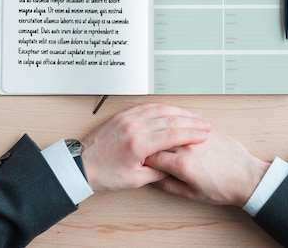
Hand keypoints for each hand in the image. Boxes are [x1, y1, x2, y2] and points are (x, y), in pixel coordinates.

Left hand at [81, 104, 211, 191]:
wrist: (81, 166)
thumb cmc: (105, 174)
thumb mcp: (135, 180)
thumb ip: (157, 171)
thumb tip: (172, 165)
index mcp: (139, 144)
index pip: (173, 134)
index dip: (192, 133)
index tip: (205, 133)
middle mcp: (134, 127)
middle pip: (170, 119)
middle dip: (191, 121)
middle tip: (205, 123)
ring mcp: (127, 118)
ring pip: (160, 109)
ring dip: (179, 112)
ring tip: (193, 115)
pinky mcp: (122, 115)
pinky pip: (146, 106)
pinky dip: (162, 107)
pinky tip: (171, 109)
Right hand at [145, 131, 269, 206]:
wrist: (248, 178)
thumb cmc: (224, 188)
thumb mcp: (192, 194)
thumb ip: (169, 186)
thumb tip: (155, 178)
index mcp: (181, 165)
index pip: (151, 156)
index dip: (142, 158)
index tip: (139, 159)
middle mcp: (188, 148)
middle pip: (159, 140)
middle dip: (151, 143)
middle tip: (146, 146)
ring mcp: (198, 137)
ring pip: (173, 128)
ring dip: (164, 130)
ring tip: (159, 133)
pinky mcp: (208, 131)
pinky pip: (188, 124)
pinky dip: (179, 126)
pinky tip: (176, 129)